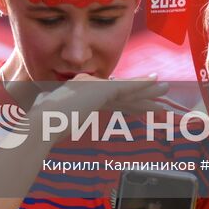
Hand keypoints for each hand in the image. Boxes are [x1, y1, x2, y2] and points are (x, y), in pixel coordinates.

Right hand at [33, 74, 169, 132]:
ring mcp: (95, 85)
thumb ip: (64, 119)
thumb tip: (60, 125)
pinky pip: (127, 86)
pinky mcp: (101, 88)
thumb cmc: (45, 125)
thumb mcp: (57, 121)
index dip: (128, 101)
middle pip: (122, 93)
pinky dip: (142, 84)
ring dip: (148, 90)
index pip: (111, 99)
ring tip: (165, 89)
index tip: (140, 106)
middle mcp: (90, 86)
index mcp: (82, 95)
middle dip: (142, 96)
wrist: (43, 121)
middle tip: (160, 98)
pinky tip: (155, 83)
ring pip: (128, 89)